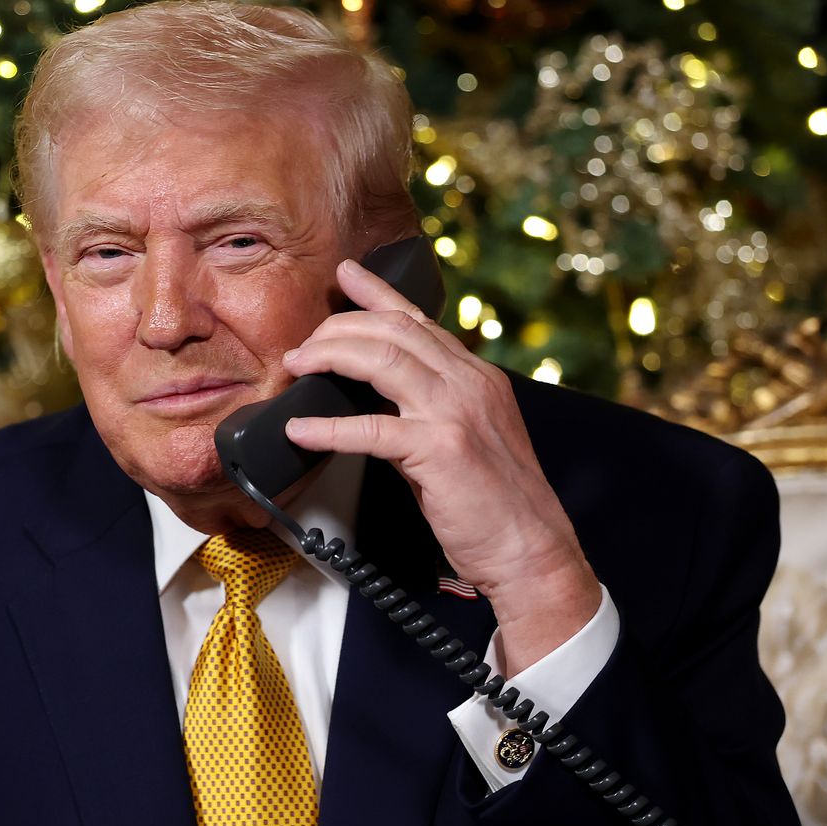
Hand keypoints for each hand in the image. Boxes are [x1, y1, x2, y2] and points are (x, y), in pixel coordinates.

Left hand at [280, 259, 601, 677]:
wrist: (531, 550)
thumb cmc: (495, 503)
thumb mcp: (465, 438)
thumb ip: (428, 409)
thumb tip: (375, 397)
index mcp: (477, 377)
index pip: (419, 322)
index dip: (378, 294)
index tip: (345, 276)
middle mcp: (470, 383)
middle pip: (392, 331)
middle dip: (337, 329)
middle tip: (302, 346)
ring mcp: (456, 412)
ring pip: (380, 360)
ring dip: (328, 358)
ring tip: (295, 367)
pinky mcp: (440, 449)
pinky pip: (369, 428)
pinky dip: (326, 428)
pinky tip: (300, 429)